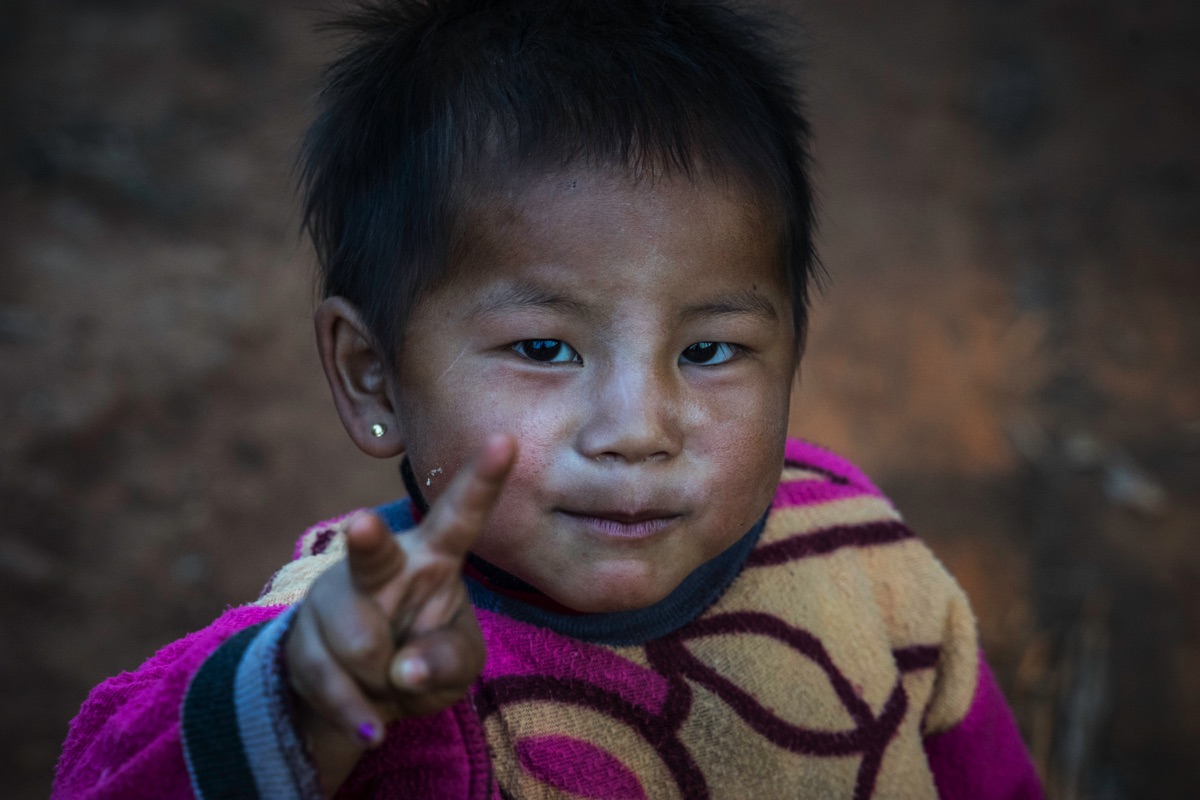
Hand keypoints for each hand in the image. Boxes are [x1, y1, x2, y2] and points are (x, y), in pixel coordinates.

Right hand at [285, 434, 516, 790]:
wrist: (363, 693)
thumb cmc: (426, 657)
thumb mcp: (458, 664)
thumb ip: (448, 662)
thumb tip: (404, 669)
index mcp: (435, 556)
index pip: (462, 515)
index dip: (483, 480)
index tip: (506, 440)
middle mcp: (382, 563)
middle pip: (373, 552)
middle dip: (366, 540)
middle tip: (363, 526)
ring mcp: (334, 594)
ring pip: (357, 644)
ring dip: (381, 684)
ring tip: (391, 685)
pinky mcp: (300, 633)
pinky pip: (328, 680)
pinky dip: (355, 711)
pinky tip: (370, 722)